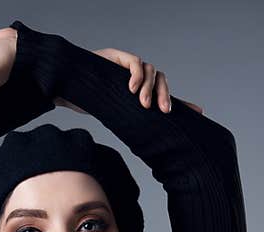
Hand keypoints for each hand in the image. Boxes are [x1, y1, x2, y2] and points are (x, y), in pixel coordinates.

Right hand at [54, 47, 203, 115]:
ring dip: (150, 88)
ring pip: (152, 71)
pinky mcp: (118, 57)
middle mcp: (138, 78)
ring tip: (142, 103)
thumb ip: (135, 122)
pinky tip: (133, 89)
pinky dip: (138, 75)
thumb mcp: (117, 116)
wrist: (64, 89)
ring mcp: (128, 66)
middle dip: (165, 96)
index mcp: (140, 92)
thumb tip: (155, 143)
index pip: (166, 95)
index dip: (183, 102)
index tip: (199, 113)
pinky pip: (136, 63)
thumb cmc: (88, 104)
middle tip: (163, 112)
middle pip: (163, 81)